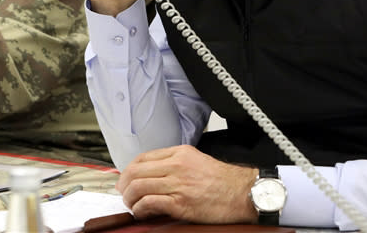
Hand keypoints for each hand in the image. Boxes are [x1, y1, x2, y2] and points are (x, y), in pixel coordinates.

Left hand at [116, 145, 257, 222]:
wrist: (243, 193)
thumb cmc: (223, 180)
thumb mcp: (197, 160)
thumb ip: (175, 163)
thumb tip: (154, 173)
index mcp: (179, 153)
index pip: (143, 158)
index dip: (129, 169)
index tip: (126, 178)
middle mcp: (176, 166)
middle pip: (136, 172)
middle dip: (124, 184)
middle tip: (122, 193)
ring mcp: (178, 184)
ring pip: (139, 187)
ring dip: (129, 198)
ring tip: (131, 205)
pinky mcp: (181, 203)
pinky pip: (150, 203)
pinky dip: (140, 209)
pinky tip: (141, 212)